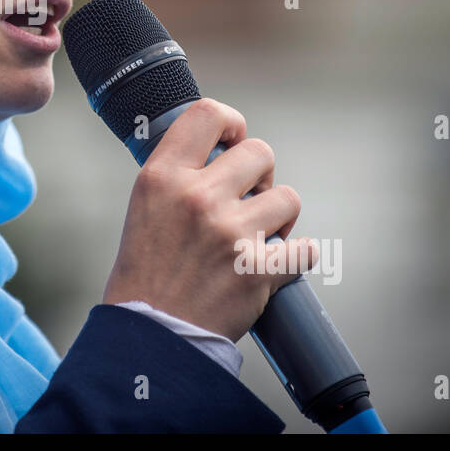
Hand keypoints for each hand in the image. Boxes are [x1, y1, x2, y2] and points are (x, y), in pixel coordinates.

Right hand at [102, 98, 316, 342]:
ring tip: (260, 235)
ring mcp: (231, 233)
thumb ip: (178, 176)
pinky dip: (297, 257)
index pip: (208, 114)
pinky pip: (304, 248)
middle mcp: (198, 197)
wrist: (150, 335)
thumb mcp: (144, 207)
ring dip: (280, 217)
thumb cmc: (145, 274)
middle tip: (249, 199)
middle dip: (262, 176)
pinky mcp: (258, 270)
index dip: (231, 123)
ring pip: (288, 198)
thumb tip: (219, 154)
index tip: (233, 141)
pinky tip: (277, 264)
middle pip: (260, 153)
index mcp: (163, 177)